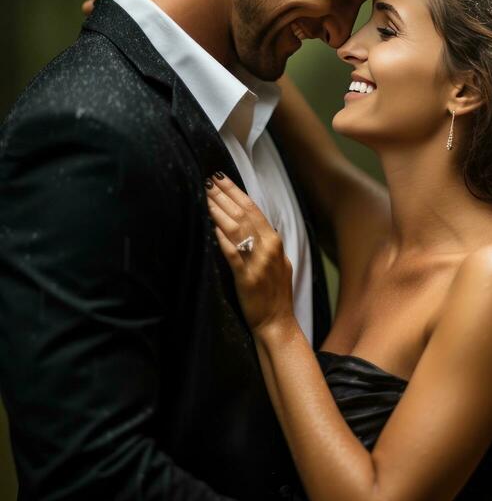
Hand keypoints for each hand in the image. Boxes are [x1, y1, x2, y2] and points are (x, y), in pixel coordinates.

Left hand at [206, 173, 294, 332]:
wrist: (277, 322)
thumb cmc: (275, 295)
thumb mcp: (278, 263)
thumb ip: (266, 244)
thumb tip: (253, 227)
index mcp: (275, 242)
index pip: (253, 209)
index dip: (236, 192)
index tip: (220, 178)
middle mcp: (268, 248)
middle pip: (243, 214)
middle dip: (223, 195)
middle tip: (207, 180)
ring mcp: (258, 262)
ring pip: (236, 228)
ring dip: (218, 209)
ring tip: (204, 195)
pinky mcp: (246, 277)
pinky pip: (231, 252)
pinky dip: (220, 236)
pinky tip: (209, 224)